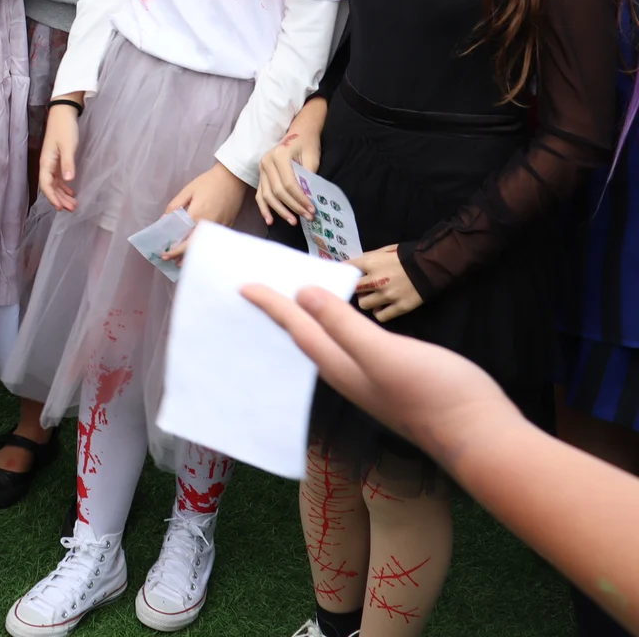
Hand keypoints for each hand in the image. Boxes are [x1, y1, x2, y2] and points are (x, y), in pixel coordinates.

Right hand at [39, 100, 81, 210]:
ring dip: (63, 194)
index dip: (52, 197)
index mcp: (46, 162)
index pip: (46, 184)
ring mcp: (52, 162)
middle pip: (50, 186)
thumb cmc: (64, 128)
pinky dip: (64, 186)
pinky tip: (72, 191)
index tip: (61, 207)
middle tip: (72, 209)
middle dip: (60, 199)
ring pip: (55, 183)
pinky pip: (58, 177)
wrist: (63, 112)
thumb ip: (68, 163)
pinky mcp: (57, 159)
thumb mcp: (68, 146)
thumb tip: (69, 180)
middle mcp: (47, 164)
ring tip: (73, 204)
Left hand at [159, 162, 251, 259]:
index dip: (174, 250)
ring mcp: (221, 226)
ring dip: (193, 254)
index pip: (184, 238)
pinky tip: (198, 249)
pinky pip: (215, 240)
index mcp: (198, 215)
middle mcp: (210, 224)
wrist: (233, 177)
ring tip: (182, 261)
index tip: (164, 255)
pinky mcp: (229, 225)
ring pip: (205, 246)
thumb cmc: (208, 182)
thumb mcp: (188, 191)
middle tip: (170, 260)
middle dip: (181, 256)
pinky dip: (205, 247)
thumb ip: (175, 206)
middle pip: (195, 246)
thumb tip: (164, 221)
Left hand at [241, 283, 516, 460]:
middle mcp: (349, 377)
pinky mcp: (393, 383)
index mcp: (342, 367)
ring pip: (324, 347)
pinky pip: (347, 351)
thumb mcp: (386, 353)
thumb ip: (344, 326)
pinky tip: (342, 328)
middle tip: (256, 292)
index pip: (298, 329)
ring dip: (305, 324)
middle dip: (279, 316)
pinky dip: (334, 332)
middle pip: (303, 340)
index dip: (271, 305)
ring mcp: (371, 382)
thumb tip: (304, 296)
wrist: (481, 437)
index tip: (243, 286)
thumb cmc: (436, 394)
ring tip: (289, 304)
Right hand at [257, 97, 325, 225]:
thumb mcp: (312, 158)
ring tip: (293, 221)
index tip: (312, 209)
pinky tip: (270, 220)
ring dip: (280, 210)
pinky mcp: (261, 175)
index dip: (300, 199)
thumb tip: (308, 200)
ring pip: (267, 195)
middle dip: (293, 206)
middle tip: (307, 217)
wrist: (299, 133)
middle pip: (277, 191)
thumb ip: (308, 178)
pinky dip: (264, 208)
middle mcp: (266, 162)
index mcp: (279, 155)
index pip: (289, 184)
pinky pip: (260, 194)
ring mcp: (261, 168)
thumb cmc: (307, 144)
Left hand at [348, 243, 423, 322]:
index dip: (343, 272)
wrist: (432, 266)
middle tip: (361, 288)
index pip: (346, 268)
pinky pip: (380, 316)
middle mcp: (376, 280)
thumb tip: (353, 265)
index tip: (344, 276)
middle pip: (353, 289)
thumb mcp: (385, 250)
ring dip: (366, 300)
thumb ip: (368, 257)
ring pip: (363, 304)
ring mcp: (388, 295)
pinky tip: (382, 307)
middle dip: (355, 288)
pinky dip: (379, 312)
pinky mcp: (400, 307)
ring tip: (373, 297)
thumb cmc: (407, 256)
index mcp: (370, 263)